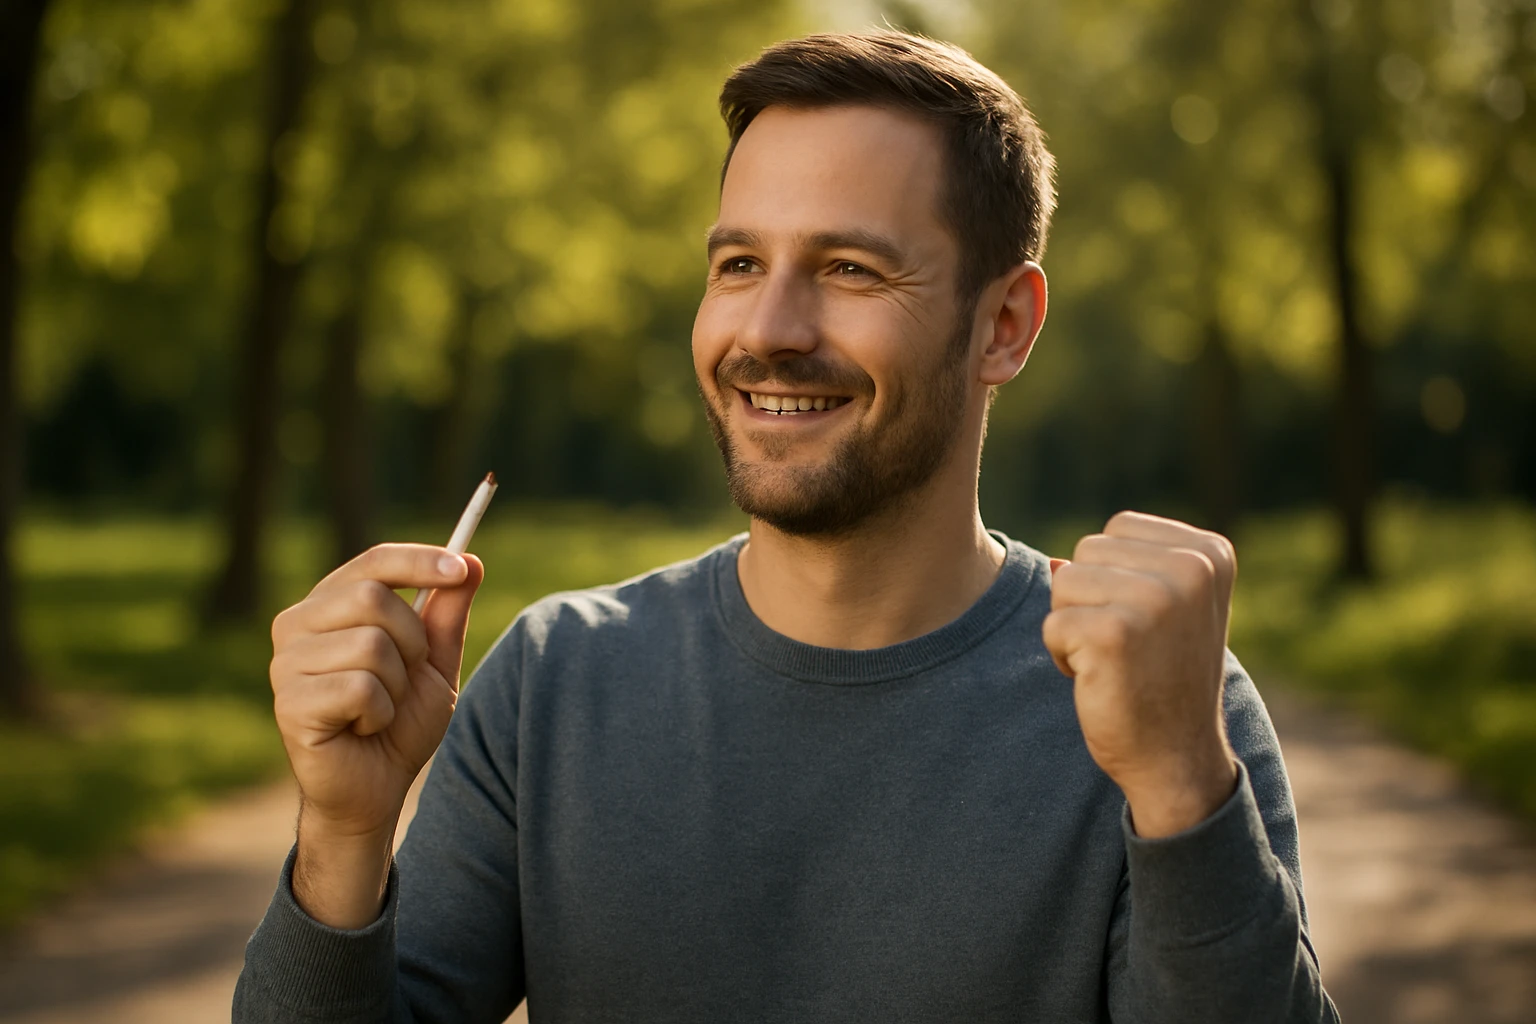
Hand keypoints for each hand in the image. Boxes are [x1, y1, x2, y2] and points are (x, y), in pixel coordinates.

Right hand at [269, 544, 482, 924]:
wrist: (376, 789)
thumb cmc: (400, 721)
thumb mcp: (435, 661)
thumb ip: (448, 612)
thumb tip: (472, 560)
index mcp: (329, 604)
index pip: (373, 561)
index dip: (419, 560)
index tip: (460, 568)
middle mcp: (296, 624)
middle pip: (374, 598)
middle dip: (412, 641)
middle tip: (407, 677)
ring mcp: (285, 664)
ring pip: (370, 645)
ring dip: (396, 684)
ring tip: (381, 708)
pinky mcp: (289, 703)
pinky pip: (360, 689)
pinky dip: (380, 714)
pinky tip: (363, 729)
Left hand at [1043, 512, 1238, 837]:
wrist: (1177, 759)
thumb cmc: (1164, 679)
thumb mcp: (1161, 610)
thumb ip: (1121, 570)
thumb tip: (1053, 562)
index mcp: (1209, 553)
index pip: (1117, 529)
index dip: (1113, 577)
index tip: (1148, 623)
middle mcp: (1191, 568)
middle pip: (1086, 551)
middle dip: (1088, 599)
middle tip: (1128, 647)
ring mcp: (1155, 599)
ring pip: (1063, 581)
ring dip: (1073, 625)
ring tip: (1114, 661)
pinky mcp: (1115, 633)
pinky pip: (1052, 624)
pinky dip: (1062, 656)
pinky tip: (1101, 680)